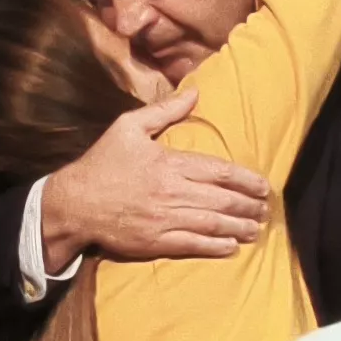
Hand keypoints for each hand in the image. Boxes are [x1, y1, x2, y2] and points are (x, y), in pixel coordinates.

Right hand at [39, 92, 269, 272]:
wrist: (74, 203)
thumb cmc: (102, 163)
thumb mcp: (128, 127)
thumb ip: (164, 111)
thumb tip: (195, 93)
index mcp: (169, 163)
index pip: (219, 171)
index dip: (246, 180)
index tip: (263, 186)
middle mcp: (172, 192)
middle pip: (222, 200)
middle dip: (249, 206)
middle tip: (265, 210)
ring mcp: (164, 219)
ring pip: (212, 224)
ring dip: (239, 227)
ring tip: (257, 229)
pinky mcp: (155, 241)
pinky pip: (193, 245)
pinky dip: (216, 247)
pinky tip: (232, 247)